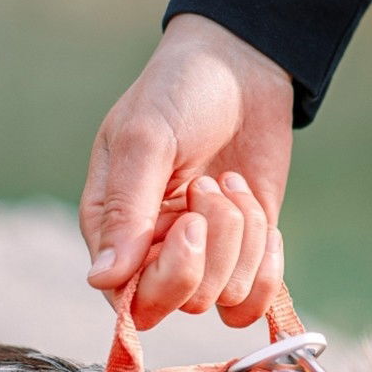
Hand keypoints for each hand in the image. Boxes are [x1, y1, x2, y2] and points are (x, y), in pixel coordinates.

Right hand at [80, 14, 293, 329]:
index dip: (170, 273)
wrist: (239, 67)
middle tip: (209, 187)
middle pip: (181, 304)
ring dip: (244, 236)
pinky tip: (264, 220)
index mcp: (111, 229)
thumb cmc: (178, 93)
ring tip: (231, 183)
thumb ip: (125, 211)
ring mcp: (202, 256)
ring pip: (226, 295)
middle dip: (213, 249)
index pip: (131, 299)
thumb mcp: (146, 140)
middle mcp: (151, 252)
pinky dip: (268, 265)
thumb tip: (102, 280)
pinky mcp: (243, 253)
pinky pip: (255, 299)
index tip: (191, 220)